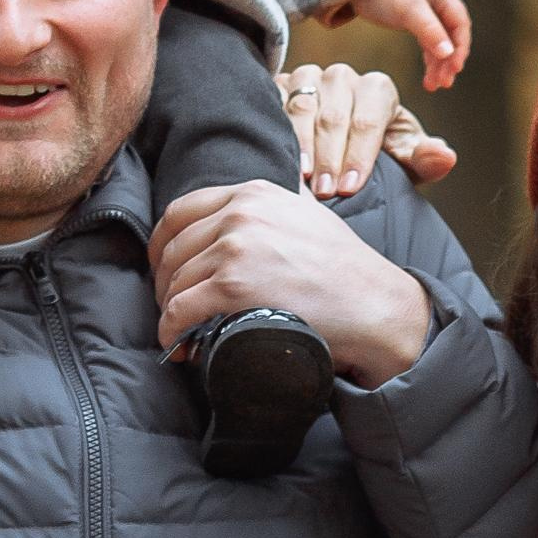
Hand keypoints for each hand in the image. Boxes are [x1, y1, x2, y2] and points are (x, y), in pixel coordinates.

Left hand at [150, 182, 432, 386]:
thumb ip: (274, 207)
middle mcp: (241, 212)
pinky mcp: (233, 285)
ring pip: (175, 281)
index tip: (164, 269)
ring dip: (170, 312)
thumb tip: (244, 214)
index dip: (163, 245)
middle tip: (173, 309)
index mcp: (254, 193)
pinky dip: (172, 331)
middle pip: (173, 247)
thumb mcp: (308, 216)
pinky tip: (180, 344)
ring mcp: (235, 247)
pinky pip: (180, 309)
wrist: (374, 306)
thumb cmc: (345, 271)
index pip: (182, 211)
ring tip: (181, 332)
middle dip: (165, 282)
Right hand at [277, 61, 457, 198]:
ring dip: (303, 146)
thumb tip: (445, 156)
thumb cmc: (377, 154)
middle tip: (325, 192)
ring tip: (302, 179)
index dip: (359, 155)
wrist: (338, 142)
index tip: (351, 187)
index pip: (368, 121)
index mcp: (378, 89)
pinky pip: (275, 102)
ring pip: (303, 107)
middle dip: (330, 158)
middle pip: (335, 116)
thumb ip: (424, 159)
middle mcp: (343, 77)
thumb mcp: (402, 160)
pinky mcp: (280, 84)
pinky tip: (278, 154)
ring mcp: (309, 77)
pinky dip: (276, 128)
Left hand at [348, 0, 471, 91]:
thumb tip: (449, 53)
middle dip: (449, 61)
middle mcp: (439, 4)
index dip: (460, 47)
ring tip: (434, 86)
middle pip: (452, 37)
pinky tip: (428, 79)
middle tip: (445, 83)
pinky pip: (429, 46)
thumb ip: (429, 30)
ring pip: (441, 44)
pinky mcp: (417, 24)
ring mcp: (429, 15)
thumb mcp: (407, 9)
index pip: (460, 24)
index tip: (455, 68)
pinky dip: (430, 62)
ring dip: (439, 66)